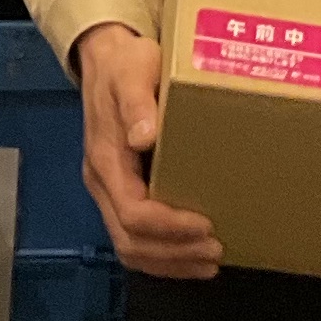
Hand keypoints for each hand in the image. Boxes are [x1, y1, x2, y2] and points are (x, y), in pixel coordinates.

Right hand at [71, 23, 221, 280]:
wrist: (107, 59)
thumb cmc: (125, 64)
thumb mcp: (132, 70)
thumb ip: (137, 100)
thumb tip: (144, 136)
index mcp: (106, 160)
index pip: (132, 212)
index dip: (168, 226)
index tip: (205, 224)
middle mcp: (104, 183)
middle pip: (130, 240)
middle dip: (174, 252)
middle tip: (217, 250)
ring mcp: (111, 191)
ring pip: (132, 247)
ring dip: (171, 261)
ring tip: (210, 262)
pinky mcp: (124, 192)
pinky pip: (137, 238)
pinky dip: (165, 255)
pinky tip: (193, 256)